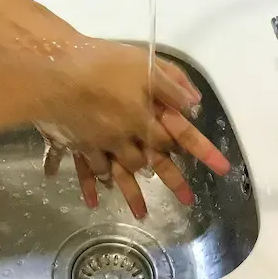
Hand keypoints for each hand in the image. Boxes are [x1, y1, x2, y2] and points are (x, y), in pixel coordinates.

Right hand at [39, 40, 229, 217]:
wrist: (53, 71)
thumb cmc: (102, 64)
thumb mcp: (144, 64)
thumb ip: (171, 83)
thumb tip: (193, 104)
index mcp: (143, 117)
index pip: (179, 136)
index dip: (202, 151)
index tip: (223, 169)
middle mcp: (123, 137)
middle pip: (150, 162)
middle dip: (171, 180)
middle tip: (188, 200)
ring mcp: (97, 143)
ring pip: (117, 173)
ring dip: (131, 193)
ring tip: (142, 214)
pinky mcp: (73, 142)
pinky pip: (81, 168)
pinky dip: (87, 185)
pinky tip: (92, 200)